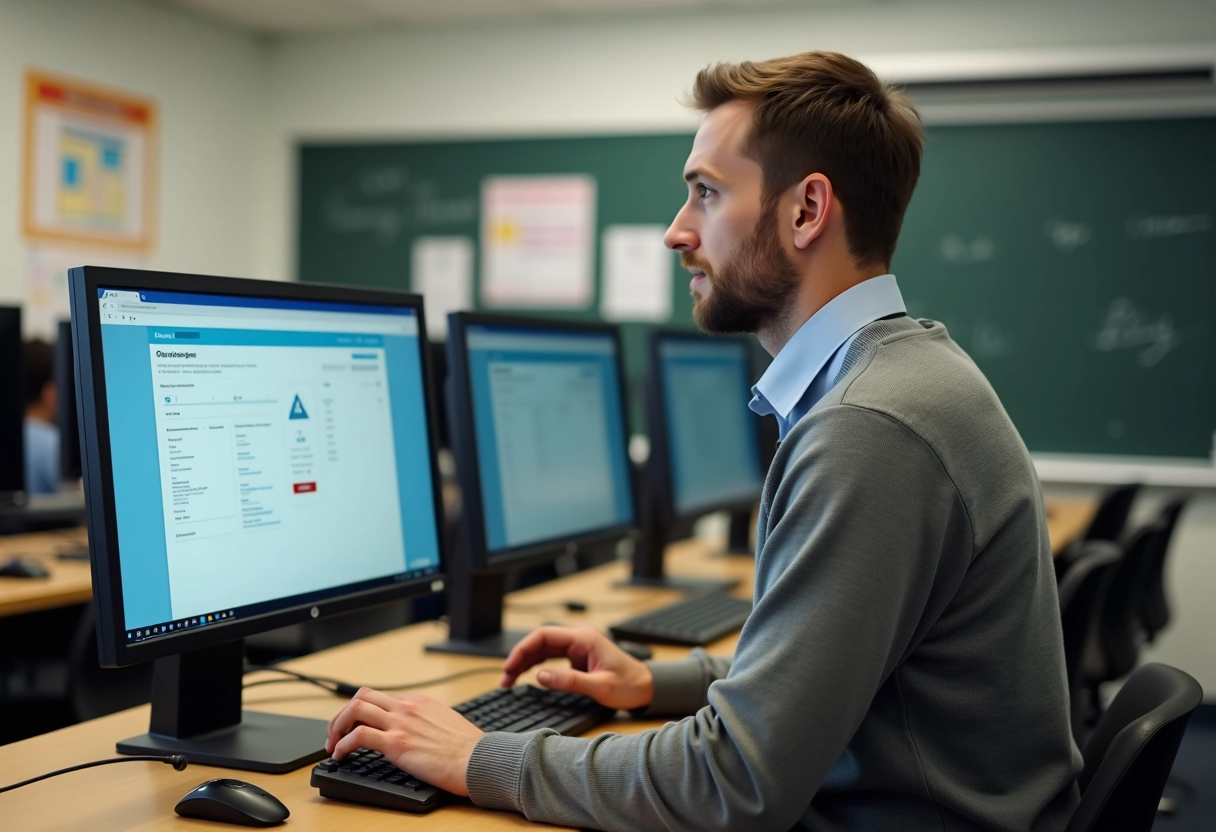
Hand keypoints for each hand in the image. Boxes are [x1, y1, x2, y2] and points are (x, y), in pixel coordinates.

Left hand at [325, 687, 483, 795]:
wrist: (477, 760)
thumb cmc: (467, 748)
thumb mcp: (445, 721)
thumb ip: (426, 720)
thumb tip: (416, 730)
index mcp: (419, 701)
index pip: (380, 697)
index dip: (361, 711)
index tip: (354, 725)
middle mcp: (407, 707)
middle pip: (362, 696)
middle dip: (343, 714)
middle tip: (336, 732)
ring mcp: (400, 723)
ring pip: (355, 710)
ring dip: (337, 726)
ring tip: (333, 744)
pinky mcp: (396, 743)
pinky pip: (357, 737)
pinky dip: (343, 745)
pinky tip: (341, 755)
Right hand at [501, 625, 653, 710]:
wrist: (648, 688)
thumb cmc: (630, 685)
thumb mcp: (600, 687)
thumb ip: (569, 680)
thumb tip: (540, 676)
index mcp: (584, 639)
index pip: (544, 636)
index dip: (522, 649)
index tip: (510, 666)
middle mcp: (579, 639)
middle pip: (540, 642)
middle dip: (519, 658)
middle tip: (504, 678)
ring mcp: (578, 648)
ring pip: (543, 650)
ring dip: (525, 663)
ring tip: (509, 680)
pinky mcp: (578, 658)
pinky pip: (551, 658)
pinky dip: (536, 667)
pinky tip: (526, 677)